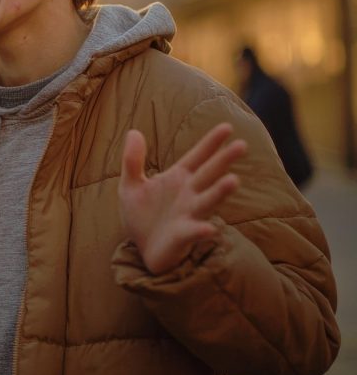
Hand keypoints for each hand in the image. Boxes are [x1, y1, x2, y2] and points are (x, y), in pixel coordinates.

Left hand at [118, 123, 245, 274]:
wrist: (141, 248)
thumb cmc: (142, 215)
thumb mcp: (131, 185)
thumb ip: (132, 160)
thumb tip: (134, 131)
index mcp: (178, 178)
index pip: (197, 156)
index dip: (210, 143)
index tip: (228, 127)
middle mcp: (189, 194)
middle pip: (209, 174)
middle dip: (223, 160)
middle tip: (242, 145)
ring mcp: (189, 215)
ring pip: (208, 201)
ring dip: (220, 192)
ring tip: (234, 180)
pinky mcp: (182, 236)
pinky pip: (194, 232)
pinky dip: (202, 230)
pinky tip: (209, 228)